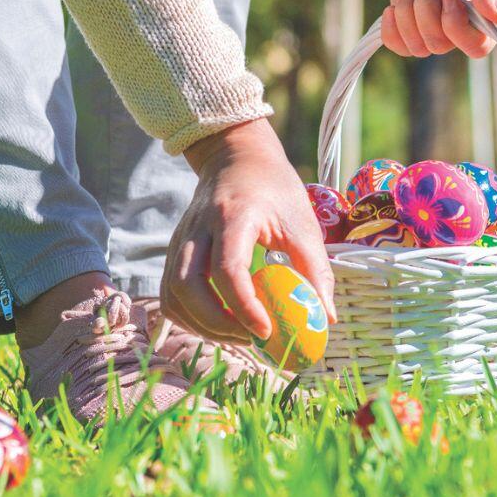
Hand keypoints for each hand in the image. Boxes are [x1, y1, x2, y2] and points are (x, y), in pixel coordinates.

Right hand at [162, 119, 337, 343]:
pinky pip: (169, 293)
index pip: (227, 269)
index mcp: (233, 216)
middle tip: (252, 339)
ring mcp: (181, 239)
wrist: (236, 157)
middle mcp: (198, 228)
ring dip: (202, 325)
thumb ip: (316, 270)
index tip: (267, 331)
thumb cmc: (274, 189)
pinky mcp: (175, 251)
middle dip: (217, 323)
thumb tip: (326, 318)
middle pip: (188, 286)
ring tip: (239, 334)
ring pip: (173, 294)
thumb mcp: (303, 223)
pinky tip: (219, 324)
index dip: (244, 306)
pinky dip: (190, 317)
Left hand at [381, 0, 496, 58]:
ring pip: (417, 45)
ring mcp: (430, 9)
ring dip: (408, 18)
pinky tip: (391, 8)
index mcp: (486, 0)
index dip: (458, 32)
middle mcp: (460, 11)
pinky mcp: (404, 3)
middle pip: (441, 46)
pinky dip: (391, 32)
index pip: (477, 45)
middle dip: (427, 17)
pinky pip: (397, 40)